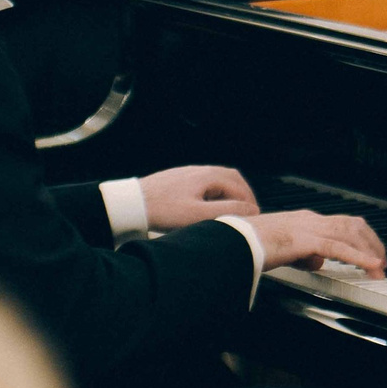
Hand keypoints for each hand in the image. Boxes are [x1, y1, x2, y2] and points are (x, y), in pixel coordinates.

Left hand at [140, 165, 257, 230]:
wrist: (131, 204)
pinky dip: (215, 192)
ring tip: (232, 209)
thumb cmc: (162, 210)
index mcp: (208, 176)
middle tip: (249, 210)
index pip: (240, 187)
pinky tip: (209, 205)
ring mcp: (188, 173)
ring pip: (218, 179)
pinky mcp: (178, 179)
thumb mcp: (199, 215)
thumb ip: (227, 211)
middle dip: (244, 194)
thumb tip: (250, 210)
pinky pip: (204, 182)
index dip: (250, 203)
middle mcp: (200, 170)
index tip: (255, 218)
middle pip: (232, 178)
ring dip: (230, 192)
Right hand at [251, 210, 386, 276]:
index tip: (372, 252)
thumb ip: (303, 254)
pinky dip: (359, 257)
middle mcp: (310, 219)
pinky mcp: (304, 240)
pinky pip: (338, 248)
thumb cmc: (251, 246)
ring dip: (369, 251)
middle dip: (372, 242)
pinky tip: (371, 265)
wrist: (233, 242)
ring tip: (380, 267)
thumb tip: (317, 262)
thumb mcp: (284, 250)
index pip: (342, 222)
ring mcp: (308, 227)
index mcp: (305, 220)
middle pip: (352, 225)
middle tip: (382, 261)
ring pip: (350, 234)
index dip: (361, 236)